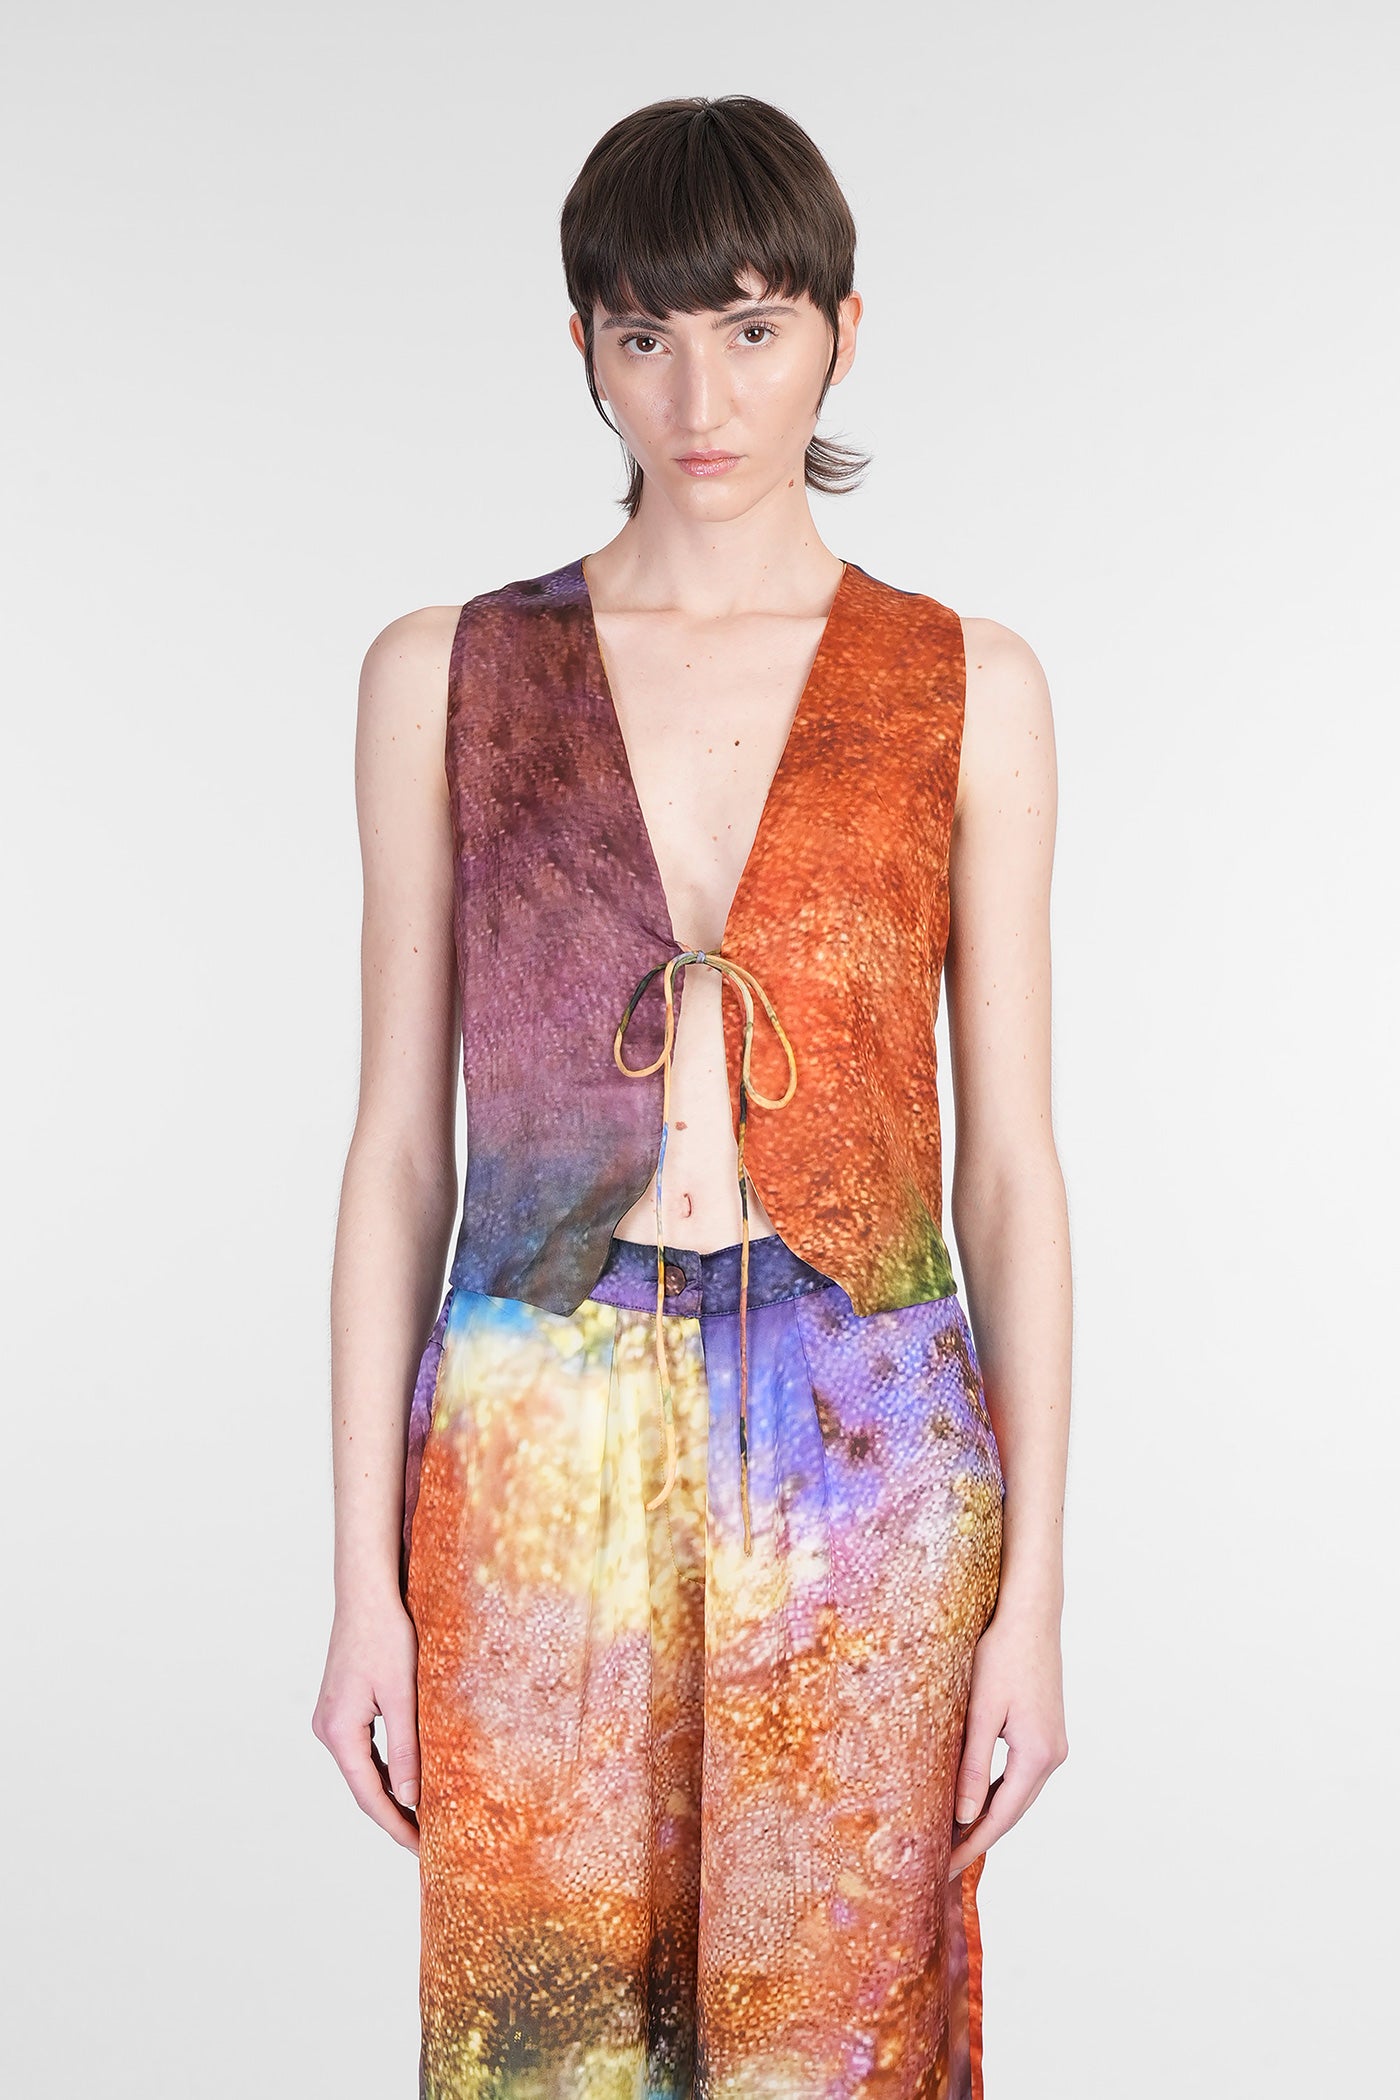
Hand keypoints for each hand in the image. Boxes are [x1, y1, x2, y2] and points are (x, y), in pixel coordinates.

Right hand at [312, 1593, 422, 1854]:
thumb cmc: (385, 1636)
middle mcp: (328, 1730)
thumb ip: (406, 1749)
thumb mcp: (402, 1696)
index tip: (420, 1849)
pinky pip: (362, 1748)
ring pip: (362, 1768)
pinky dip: (383, 1767)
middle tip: (425, 1841)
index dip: (395, 1826)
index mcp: (339, 1732)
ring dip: (388, 1791)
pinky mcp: (341, 1706)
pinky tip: (405, 1777)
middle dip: (393, 1814)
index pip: (369, 1796)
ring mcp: (331, 1718)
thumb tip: (411, 1797)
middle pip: (362, 1786)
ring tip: (420, 1816)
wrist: (366, 1594)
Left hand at [947, 1595, 1067, 1879]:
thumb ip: (972, 1765)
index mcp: (1038, 1756)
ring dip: (988, 1816)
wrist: (1030, 1616)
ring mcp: (1052, 1744)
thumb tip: (963, 1816)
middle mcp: (1052, 1756)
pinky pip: (1019, 1775)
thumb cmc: (1002, 1656)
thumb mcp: (981, 1711)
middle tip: (943, 1863)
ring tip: (954, 1838)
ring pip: (1017, 1794)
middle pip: (1012, 1811)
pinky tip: (975, 1799)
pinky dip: (997, 1792)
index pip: (1001, 1817)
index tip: (945, 1869)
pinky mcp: (1045, 1731)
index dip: (972, 1845)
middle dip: (978, 1838)